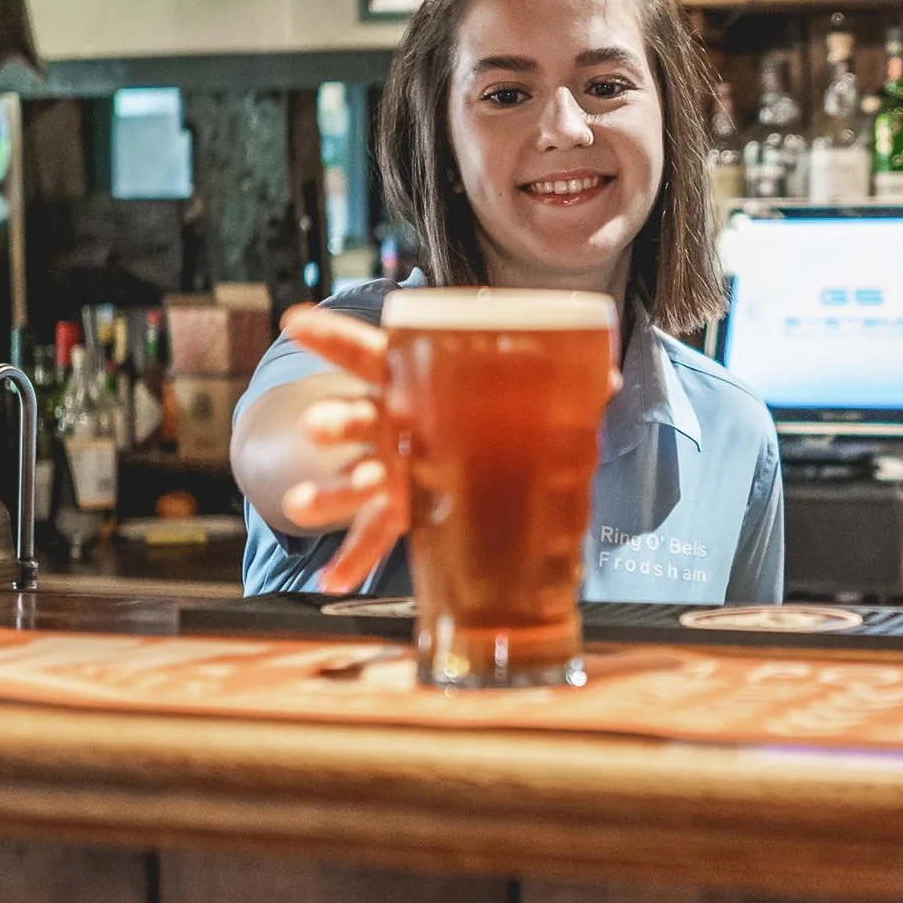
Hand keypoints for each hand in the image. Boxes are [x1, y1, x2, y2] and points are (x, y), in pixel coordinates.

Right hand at [272, 302, 629, 595]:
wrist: (447, 434)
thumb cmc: (470, 401)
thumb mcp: (505, 384)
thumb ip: (549, 384)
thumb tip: (607, 380)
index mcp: (407, 382)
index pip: (364, 352)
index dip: (332, 337)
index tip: (295, 320)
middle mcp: (387, 424)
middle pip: (355, 419)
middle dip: (335, 423)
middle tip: (322, 426)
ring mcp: (384, 467)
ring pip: (352, 480)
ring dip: (327, 495)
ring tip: (304, 506)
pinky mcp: (394, 508)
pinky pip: (371, 536)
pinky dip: (351, 560)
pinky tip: (334, 582)